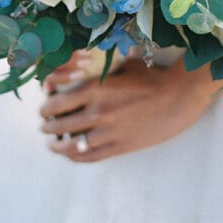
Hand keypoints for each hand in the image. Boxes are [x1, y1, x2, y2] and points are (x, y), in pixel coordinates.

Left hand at [39, 52, 222, 162]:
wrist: (178, 96)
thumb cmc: (151, 77)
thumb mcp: (122, 66)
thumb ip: (100, 71)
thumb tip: (79, 70)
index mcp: (96, 88)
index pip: (57, 102)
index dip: (46, 107)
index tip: (43, 108)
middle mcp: (97, 111)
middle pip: (60, 124)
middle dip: (48, 126)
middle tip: (44, 125)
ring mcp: (108, 132)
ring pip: (71, 144)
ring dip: (57, 145)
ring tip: (52, 143)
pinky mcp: (119, 146)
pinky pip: (90, 156)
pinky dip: (75, 156)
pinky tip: (71, 153)